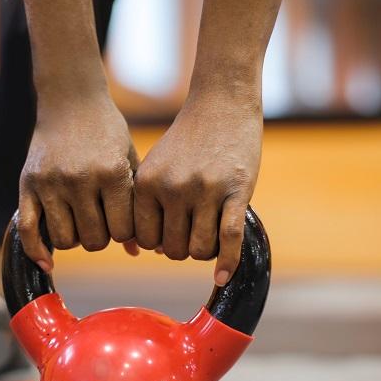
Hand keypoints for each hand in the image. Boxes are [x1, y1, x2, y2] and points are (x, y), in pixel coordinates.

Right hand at [18, 94, 137, 270]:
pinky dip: (37, 252)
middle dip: (100, 236)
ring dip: (74, 238)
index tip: (122, 220)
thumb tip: (138, 251)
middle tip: (100, 220)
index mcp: (111, 172)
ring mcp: (50, 182)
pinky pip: (27, 230)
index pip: (121, 232)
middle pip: (93, 240)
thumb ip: (135, 204)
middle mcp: (79, 179)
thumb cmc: (107, 132)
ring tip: (79, 220)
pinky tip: (48, 261)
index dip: (124, 232)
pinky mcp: (27, 183)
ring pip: (64, 240)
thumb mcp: (128, 162)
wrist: (71, 100)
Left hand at [133, 93, 261, 285]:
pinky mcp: (236, 191)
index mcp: (148, 183)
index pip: (144, 239)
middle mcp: (173, 188)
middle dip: (184, 248)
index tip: (171, 232)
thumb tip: (150, 249)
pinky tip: (223, 277)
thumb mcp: (157, 165)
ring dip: (206, 252)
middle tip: (194, 231)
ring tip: (210, 233)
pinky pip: (229, 240)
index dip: (158, 243)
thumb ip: (150, 204)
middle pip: (173, 250)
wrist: (221, 103)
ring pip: (200, 250)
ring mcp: (205, 190)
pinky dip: (227, 264)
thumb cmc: (188, 139)